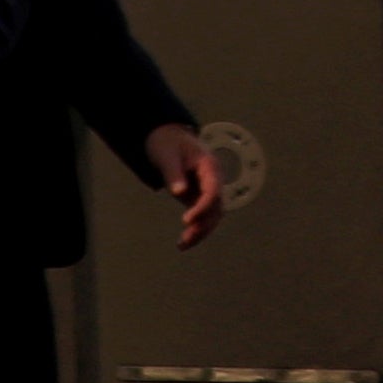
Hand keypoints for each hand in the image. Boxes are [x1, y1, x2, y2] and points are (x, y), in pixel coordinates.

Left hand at [146, 122, 227, 249]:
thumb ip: (174, 173)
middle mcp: (214, 181)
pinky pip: (202, 216)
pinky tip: (183, 242)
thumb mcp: (166, 154)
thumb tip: (180, 193)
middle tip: (185, 239)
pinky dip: (195, 229)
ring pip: (211, 216)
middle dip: (202, 225)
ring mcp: (208, 190)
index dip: (202, 207)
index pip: (212, 192)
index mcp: (210, 167)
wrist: (167, 137)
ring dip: (200, 232)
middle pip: (216, 208)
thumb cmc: (167, 142)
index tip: (187, 220)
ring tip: (182, 245)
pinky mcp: (199, 197)